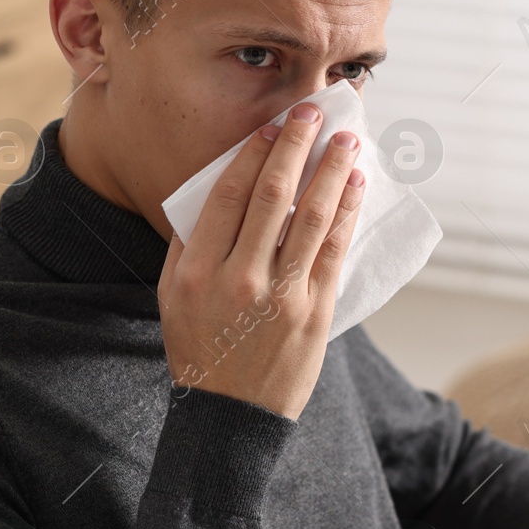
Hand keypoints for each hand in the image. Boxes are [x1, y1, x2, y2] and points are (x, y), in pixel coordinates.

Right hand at [159, 103, 365, 419]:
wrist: (230, 415)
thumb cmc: (199, 348)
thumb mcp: (173, 295)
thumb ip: (189, 244)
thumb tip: (220, 186)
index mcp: (198, 271)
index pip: (229, 195)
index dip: (254, 153)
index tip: (272, 126)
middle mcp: (239, 280)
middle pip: (272, 196)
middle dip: (296, 146)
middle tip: (313, 113)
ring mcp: (282, 297)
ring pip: (312, 218)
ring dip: (332, 171)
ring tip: (347, 140)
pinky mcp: (316, 313)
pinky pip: (335, 251)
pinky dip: (347, 213)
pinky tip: (355, 186)